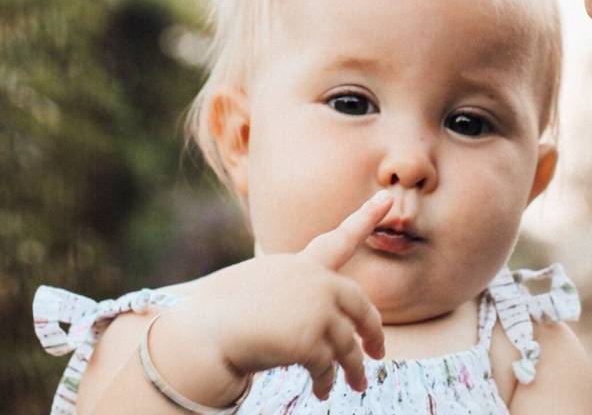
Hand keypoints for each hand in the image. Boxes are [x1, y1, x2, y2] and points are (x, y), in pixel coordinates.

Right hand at [154, 191, 391, 401]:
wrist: (204, 331)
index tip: (387, 199)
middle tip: (378, 351)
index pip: (338, 239)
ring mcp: (315, 309)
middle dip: (372, 330)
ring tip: (358, 385)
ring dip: (355, 368)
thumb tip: (311, 320)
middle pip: (359, 303)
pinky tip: (321, 391)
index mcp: (298, 265)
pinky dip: (326, 382)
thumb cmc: (219, 312)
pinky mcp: (310, 339)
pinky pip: (327, 366)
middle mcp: (313, 281)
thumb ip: (291, 294)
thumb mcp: (258, 288)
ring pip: (347, 343)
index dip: (365, 218)